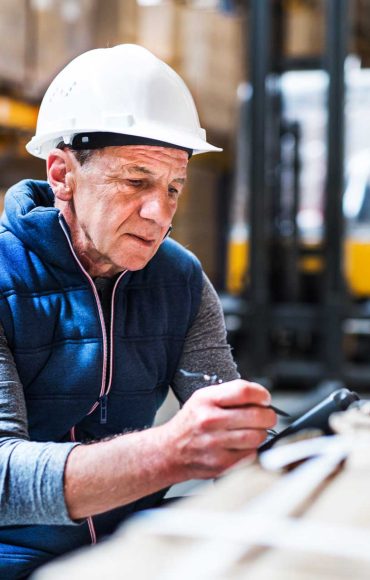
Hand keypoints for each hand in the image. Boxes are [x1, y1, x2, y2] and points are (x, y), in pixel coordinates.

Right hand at [161, 379, 276, 479]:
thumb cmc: (190, 423)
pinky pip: (251, 454)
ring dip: (261, 433)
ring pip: (257, 437)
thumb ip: (230, 394)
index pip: (244, 391)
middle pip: (256, 415)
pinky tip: (242, 445)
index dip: (261, 394)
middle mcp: (210, 421)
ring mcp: (215, 444)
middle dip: (268, 415)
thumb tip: (260, 398)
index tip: (265, 399)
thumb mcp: (203, 399)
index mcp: (206, 400)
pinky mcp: (222, 464)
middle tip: (266, 416)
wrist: (169, 452)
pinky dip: (252, 449)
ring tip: (253, 431)